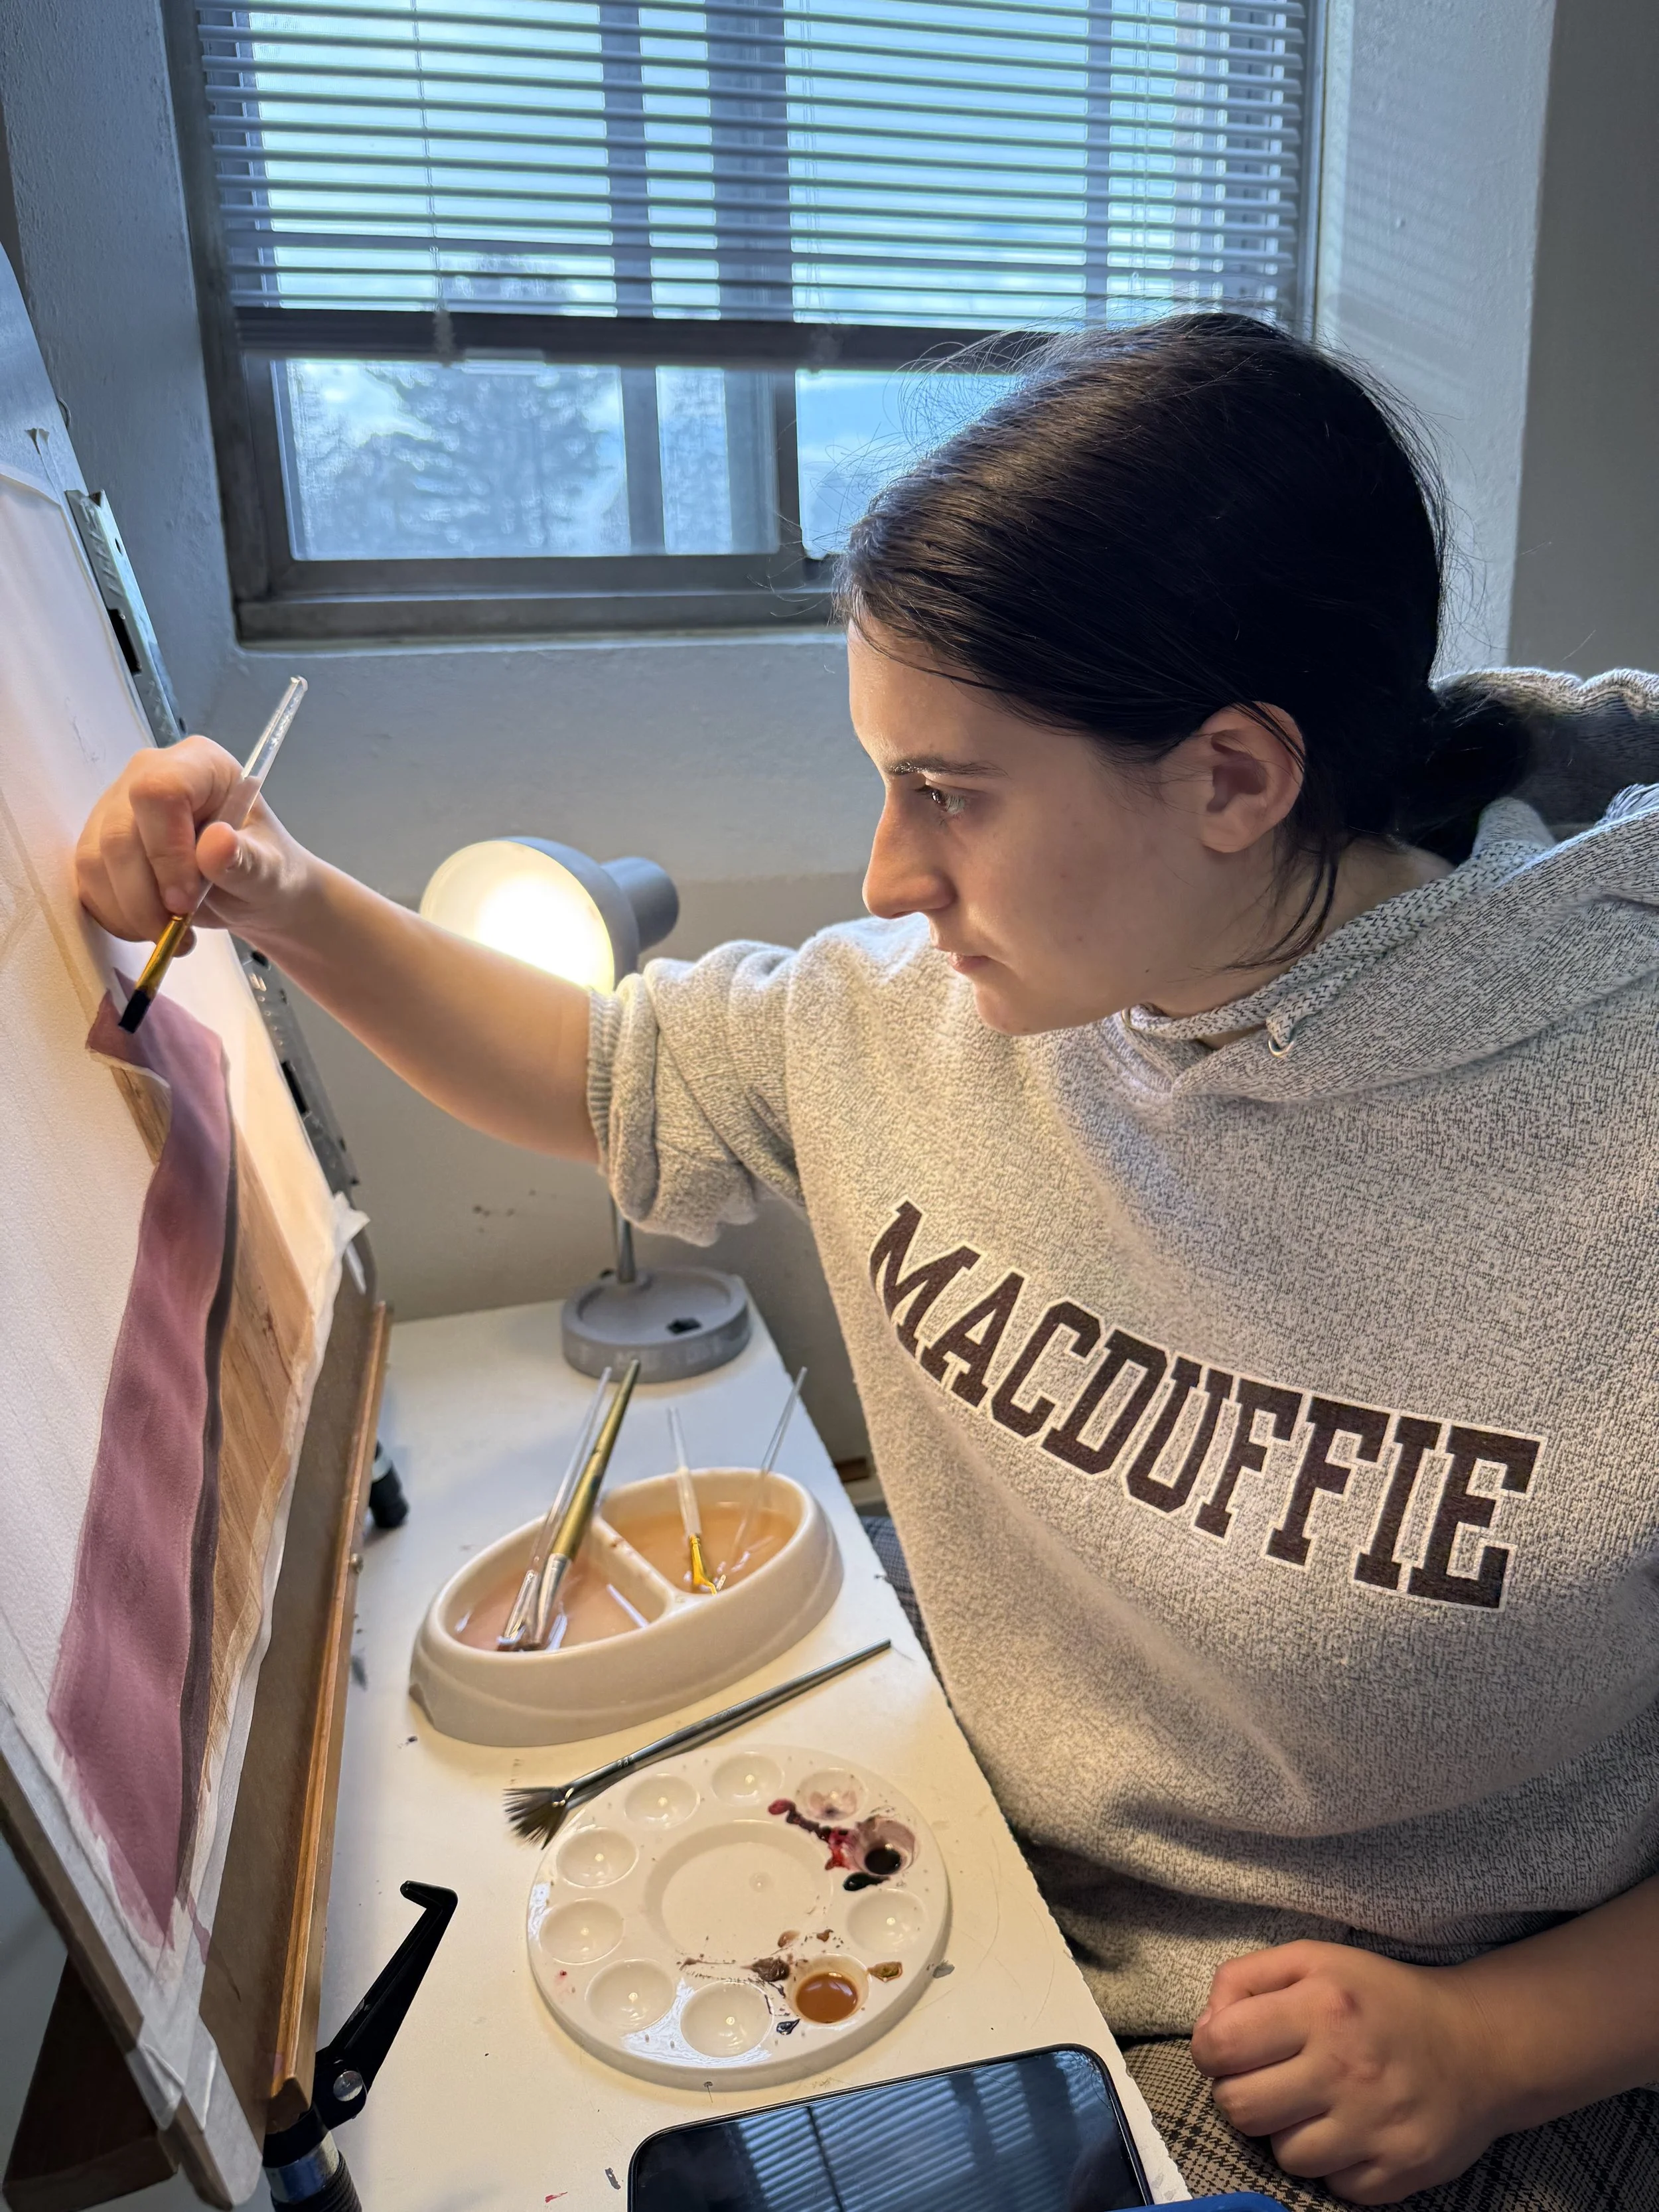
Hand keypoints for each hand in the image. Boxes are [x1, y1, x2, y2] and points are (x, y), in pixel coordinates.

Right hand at [76, 734, 313, 951]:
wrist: (252, 891)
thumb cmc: (266, 872)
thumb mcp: (271, 873)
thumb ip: (247, 861)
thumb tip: (218, 843)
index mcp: (201, 765)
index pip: (159, 791)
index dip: (165, 851)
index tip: (185, 900)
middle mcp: (150, 774)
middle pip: (119, 832)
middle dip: (145, 895)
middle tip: (177, 929)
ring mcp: (118, 807)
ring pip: (95, 861)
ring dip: (130, 911)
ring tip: (172, 935)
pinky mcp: (101, 842)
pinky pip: (89, 882)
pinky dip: (116, 915)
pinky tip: (150, 928)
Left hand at [1191, 1941, 1504, 2203]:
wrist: (1480, 2046)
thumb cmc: (1382, 1998)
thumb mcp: (1314, 1960)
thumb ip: (1245, 1980)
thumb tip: (1205, 2029)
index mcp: (1321, 2006)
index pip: (1218, 2047)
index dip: (1211, 2050)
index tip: (1229, 2049)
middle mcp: (1347, 2067)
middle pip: (1239, 2109)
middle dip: (1242, 2094)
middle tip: (1272, 2079)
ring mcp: (1374, 2126)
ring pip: (1281, 2154)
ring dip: (1288, 2132)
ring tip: (1317, 2103)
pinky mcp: (1397, 2172)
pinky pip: (1329, 2184)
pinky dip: (1332, 2162)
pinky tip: (1351, 2129)